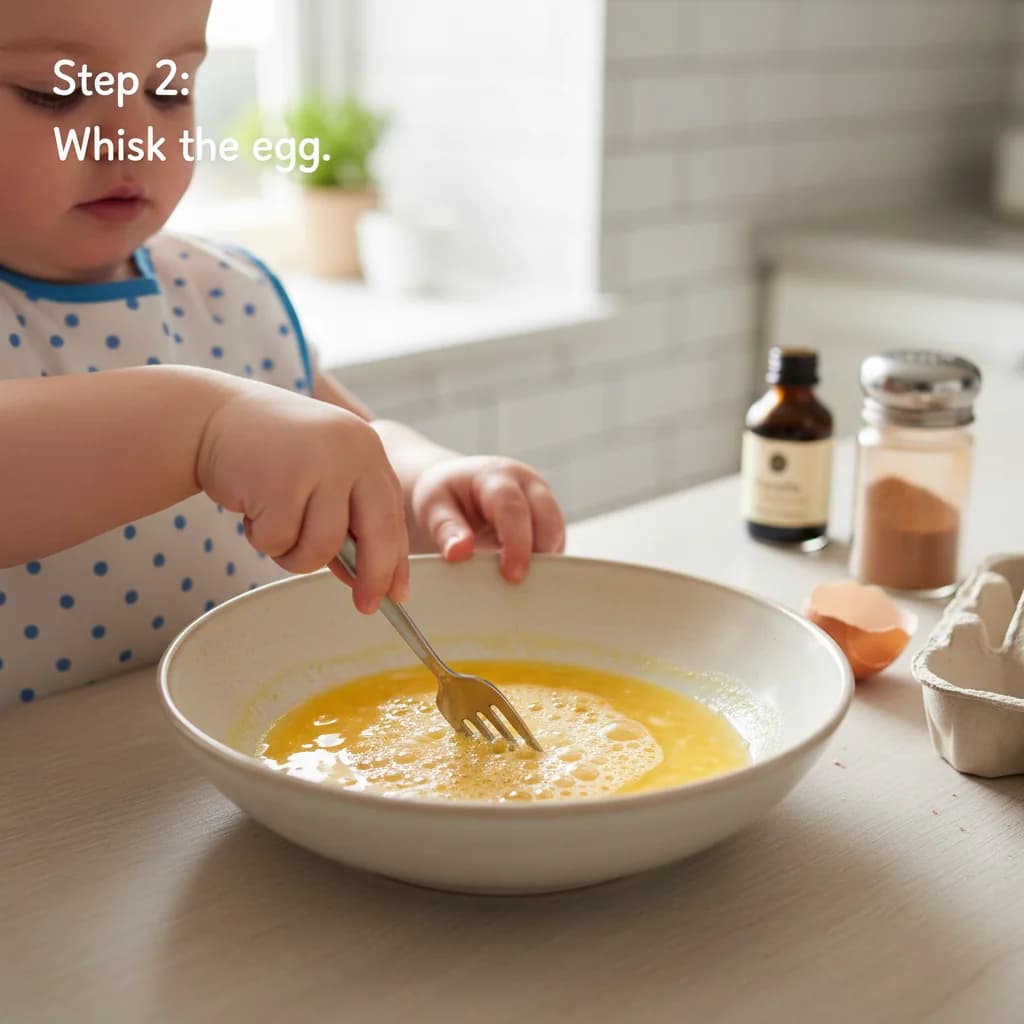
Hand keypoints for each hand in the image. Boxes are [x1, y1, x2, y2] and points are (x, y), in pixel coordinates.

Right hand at [196, 379, 408, 612]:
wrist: (211, 416)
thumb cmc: (269, 455)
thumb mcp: (319, 477)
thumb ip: (344, 520)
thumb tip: (364, 578)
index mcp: (367, 450)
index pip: (393, 516)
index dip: (396, 560)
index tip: (397, 595)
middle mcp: (351, 452)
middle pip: (377, 534)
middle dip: (372, 577)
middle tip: (366, 606)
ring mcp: (317, 464)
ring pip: (322, 547)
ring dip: (295, 555)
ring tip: (273, 528)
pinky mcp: (279, 479)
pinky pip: (278, 541)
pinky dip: (261, 538)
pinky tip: (251, 508)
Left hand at [410, 455, 564, 581]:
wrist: (454, 485)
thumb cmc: (445, 494)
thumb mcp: (433, 505)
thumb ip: (445, 528)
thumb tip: (459, 552)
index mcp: (497, 476)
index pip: (514, 508)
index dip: (517, 543)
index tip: (512, 575)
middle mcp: (526, 484)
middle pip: (548, 520)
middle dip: (540, 556)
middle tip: (520, 586)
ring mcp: (541, 501)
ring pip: (557, 535)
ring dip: (545, 562)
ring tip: (519, 586)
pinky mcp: (546, 519)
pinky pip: (555, 544)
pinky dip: (544, 564)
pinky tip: (524, 578)